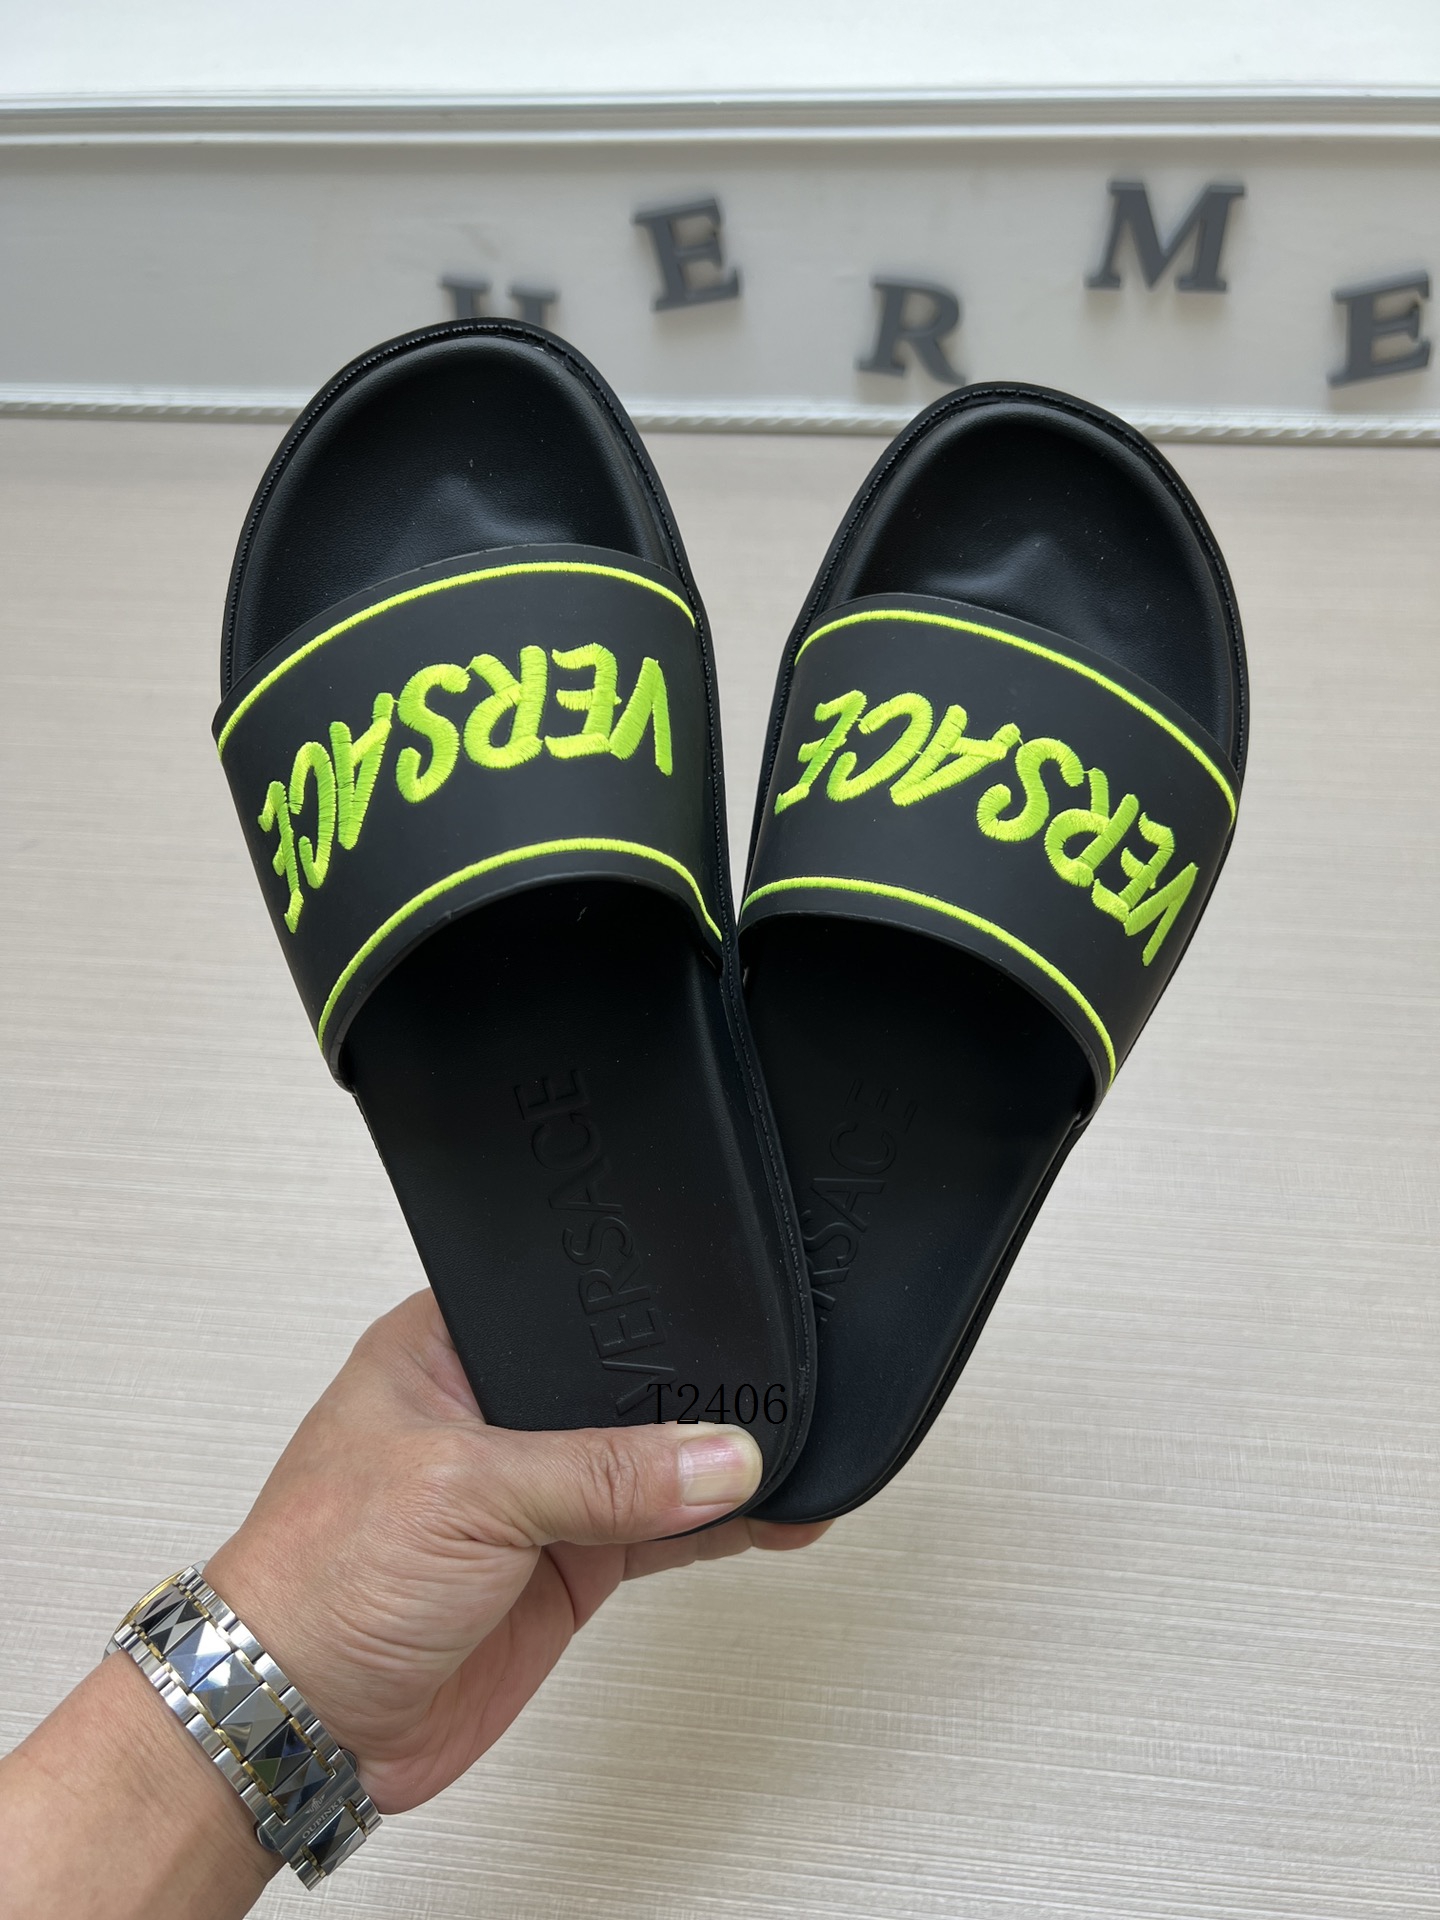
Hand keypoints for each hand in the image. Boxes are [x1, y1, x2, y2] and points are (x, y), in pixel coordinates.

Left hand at [206, 1290, 826, 1815]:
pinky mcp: (563, 1567)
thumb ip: (601, 1473)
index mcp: (448, 1348)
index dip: (640, 1314)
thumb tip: (716, 1457)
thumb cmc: (317, 1578)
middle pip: (624, 1386)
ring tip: (799, 1452)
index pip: (569, 1310)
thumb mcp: (464, 1492)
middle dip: (694, 1395)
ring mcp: (534, 1493)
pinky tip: (772, 1518)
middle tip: (774, 1399)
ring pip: (654, 1464)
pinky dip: (717, 1532)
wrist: (299, 1723)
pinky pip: (660, 1538)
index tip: (727, 1318)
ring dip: (719, 1469)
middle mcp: (496, 1412)